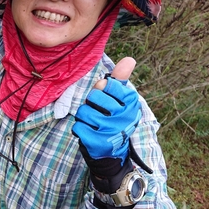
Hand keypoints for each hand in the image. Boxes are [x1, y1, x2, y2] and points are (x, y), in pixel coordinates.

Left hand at [72, 58, 140, 192]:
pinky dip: (80, 130)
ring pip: (84, 112)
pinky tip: (90, 133)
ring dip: (84, 117)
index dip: (101, 91)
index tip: (108, 100)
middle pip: (93, 97)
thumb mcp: (120, 98)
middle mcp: (124, 115)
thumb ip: (120, 79)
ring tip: (94, 123)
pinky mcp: (98, 142)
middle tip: (99, 113)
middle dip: (91, 104)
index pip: (105, 84)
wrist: (113, 150)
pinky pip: (78, 127)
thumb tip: (130, 59)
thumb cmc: (114, 117)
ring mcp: (111, 130)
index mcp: (130, 102)